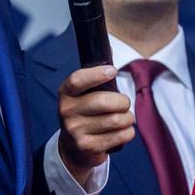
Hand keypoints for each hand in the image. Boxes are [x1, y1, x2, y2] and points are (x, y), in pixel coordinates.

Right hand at [57, 65, 134, 185]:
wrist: (73, 147)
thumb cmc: (85, 113)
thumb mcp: (83, 94)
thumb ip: (96, 76)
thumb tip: (109, 47)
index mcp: (66, 93)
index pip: (78, 80)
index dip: (97, 74)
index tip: (113, 71)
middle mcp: (67, 111)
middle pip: (103, 101)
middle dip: (123, 101)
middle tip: (125, 104)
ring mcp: (75, 130)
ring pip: (116, 120)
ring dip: (128, 118)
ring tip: (126, 118)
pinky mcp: (87, 146)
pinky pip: (119, 136)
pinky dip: (128, 132)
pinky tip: (124, 130)